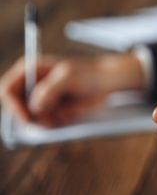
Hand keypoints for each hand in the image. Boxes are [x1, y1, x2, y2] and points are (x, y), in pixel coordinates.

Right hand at [0, 53, 144, 126]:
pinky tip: (73, 111)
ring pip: (33, 120)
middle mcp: (30, 86)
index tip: (28, 118)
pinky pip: (47, 124)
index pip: (7, 90)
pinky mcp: (50, 112)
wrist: (108, 81)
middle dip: (34, 117)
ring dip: (50, 119)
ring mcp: (39, 101)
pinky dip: (59, 121)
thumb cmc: (87, 72)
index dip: (13, 106)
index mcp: (28, 70)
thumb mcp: (68, 77)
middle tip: (54, 117)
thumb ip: (49, 90)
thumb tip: (35, 107)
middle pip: (17, 109)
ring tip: (69, 108)